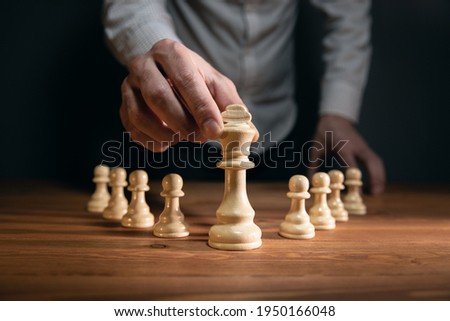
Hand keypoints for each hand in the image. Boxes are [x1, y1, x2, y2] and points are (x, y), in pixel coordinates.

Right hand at [119, 39, 257, 151]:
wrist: (164, 70)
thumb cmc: (194, 78)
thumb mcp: (217, 84)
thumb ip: (233, 107)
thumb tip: (249, 135)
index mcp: (170, 52)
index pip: (186, 80)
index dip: (202, 108)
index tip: (215, 130)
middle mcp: (143, 65)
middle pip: (157, 96)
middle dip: (182, 123)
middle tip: (199, 138)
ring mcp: (128, 86)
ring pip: (140, 115)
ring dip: (166, 135)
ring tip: (184, 138)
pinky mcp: (122, 106)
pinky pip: (133, 129)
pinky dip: (153, 141)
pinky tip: (168, 141)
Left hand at [307, 114, 385, 194]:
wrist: (334, 118)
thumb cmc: (324, 133)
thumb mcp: (316, 148)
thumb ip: (313, 165)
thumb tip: (311, 181)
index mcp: (344, 146)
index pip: (352, 166)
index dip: (355, 180)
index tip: (357, 193)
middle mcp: (357, 146)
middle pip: (372, 162)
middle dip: (375, 178)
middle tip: (375, 193)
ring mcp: (363, 147)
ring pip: (376, 161)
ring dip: (380, 176)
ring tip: (377, 191)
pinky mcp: (366, 148)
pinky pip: (375, 160)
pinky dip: (378, 171)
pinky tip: (376, 183)